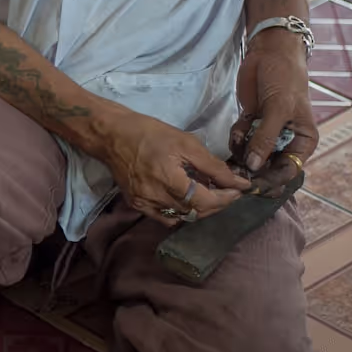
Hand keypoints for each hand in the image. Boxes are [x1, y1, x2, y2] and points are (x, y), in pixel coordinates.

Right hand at [100, 108, 250, 225]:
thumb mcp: (186, 143)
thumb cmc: (150, 133)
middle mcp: (155, 198)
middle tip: (228, 189)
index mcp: (168, 179)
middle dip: (217, 203)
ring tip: (207, 191)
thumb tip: (239, 182)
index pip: (206, 201)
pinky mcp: (137, 205)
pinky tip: (185, 198)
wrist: (112, 136)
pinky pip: (165, 218)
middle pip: (196, 212)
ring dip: (200, 208)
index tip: (240, 189)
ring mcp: (144, 204)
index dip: (226, 198)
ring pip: (182, 218)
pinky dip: (180, 212)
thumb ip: (213, 166)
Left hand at [229, 29, 316, 196]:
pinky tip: (238, 127)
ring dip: (240, 153)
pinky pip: (239, 140)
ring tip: (237, 143)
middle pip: (267, 166)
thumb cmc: (284, 79)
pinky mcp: (250, 123)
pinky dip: (236, 138)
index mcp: (302, 141)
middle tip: (235, 171)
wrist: (269, 53)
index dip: (271, 179)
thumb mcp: (277, 109)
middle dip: (251, 169)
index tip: (253, 183)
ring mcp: (266, 133)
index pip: (288, 170)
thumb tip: (254, 166)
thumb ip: (265, 139)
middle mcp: (285, 140)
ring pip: (250, 155)